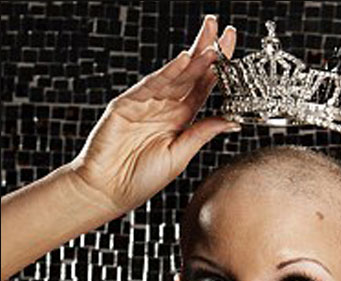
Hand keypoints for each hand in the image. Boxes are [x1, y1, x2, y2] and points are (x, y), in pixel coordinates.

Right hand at [67, 15, 238, 215]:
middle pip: (190, 74)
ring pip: (174, 75)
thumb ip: (202, 134)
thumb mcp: (180, 156)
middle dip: (207, 51)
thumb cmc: (141, 180)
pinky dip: (168, 72)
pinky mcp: (127, 104)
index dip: (219, 70)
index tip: (233, 50)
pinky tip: (184, 60)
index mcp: (180, 120)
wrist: (107, 191)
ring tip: (211, 42)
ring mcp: (145, 103)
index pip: (203, 88)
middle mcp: (165, 107)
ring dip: (192, 58)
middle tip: (224, 29)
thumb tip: (232, 121)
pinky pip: (151, 85)